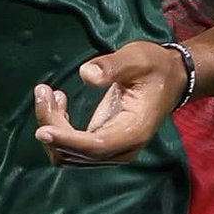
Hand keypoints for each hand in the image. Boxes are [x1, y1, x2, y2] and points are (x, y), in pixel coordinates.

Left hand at [33, 41, 189, 166]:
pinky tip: (59, 101)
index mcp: (133, 131)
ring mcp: (112, 150)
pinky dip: (58, 129)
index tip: (41, 130)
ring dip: (51, 127)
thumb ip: (112, 66)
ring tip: (48, 93)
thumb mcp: (136, 58)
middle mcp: (122, 149)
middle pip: (76, 154)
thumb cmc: (154, 66)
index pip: (94, 146)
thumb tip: (86, 75)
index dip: (66, 141)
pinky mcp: (102, 144)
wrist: (171, 78)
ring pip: (69, 155)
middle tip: (43, 89)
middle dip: (52, 125)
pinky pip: (72, 148)